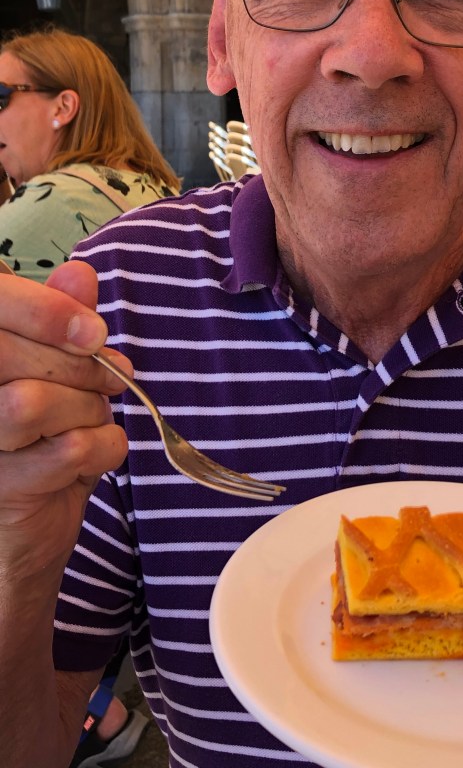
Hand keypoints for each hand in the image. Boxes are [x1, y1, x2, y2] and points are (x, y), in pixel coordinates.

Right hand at [0, 261, 129, 578]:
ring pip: (31, 403)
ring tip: (94, 419)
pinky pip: (64, 453)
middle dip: (81, 366)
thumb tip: (80, 274)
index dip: (45, 311)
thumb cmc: (41, 438)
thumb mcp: (58, 372)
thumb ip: (63, 319)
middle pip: (11, 355)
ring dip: (87, 410)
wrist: (25, 529)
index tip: (94, 333)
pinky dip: (102, 449)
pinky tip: (96, 455)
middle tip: (110, 380)